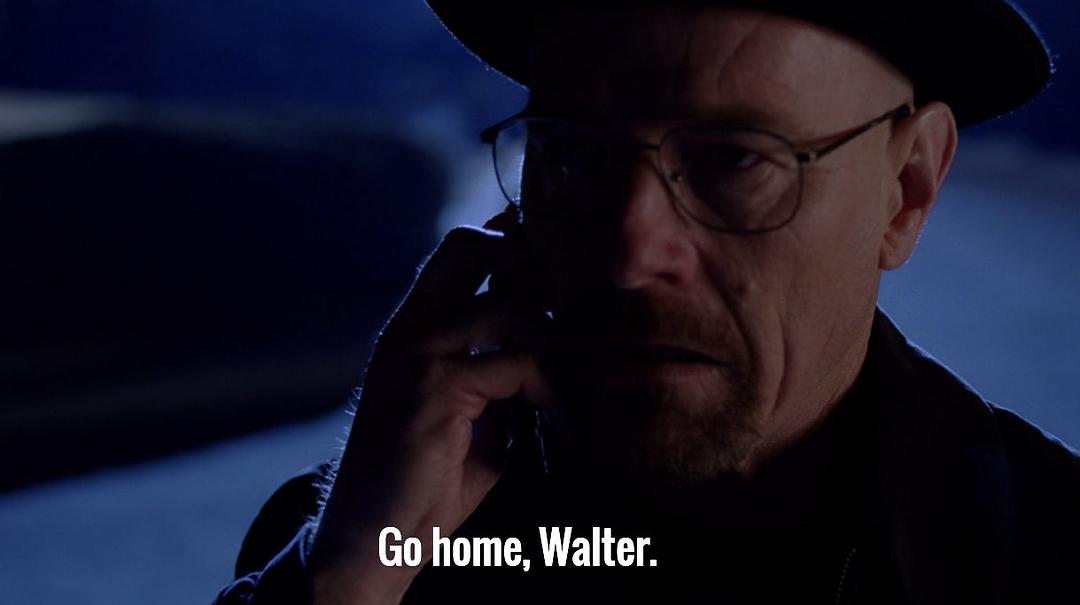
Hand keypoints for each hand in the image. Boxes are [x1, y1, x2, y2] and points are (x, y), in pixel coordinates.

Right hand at [308, 211, 553, 603]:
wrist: (377, 536)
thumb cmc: (426, 481)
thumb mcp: (471, 410)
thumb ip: (498, 367)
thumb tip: (549, 338)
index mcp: (413, 330)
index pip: (459, 250)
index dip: (510, 248)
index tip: (554, 280)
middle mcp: (409, 328)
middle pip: (470, 245)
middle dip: (525, 266)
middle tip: (563, 312)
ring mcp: (418, 350)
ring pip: (507, 306)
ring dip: (551, 345)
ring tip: (565, 394)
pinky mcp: (436, 384)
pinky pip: (517, 361)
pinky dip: (550, 390)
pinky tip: (559, 420)